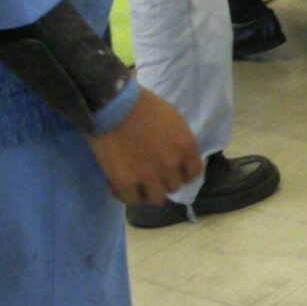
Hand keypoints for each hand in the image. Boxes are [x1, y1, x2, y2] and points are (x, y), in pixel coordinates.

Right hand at [86, 87, 201, 207]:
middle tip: (151, 173)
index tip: (174, 170)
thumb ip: (178, 141)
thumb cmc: (143, 105)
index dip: (183, 173)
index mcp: (186, 147)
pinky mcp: (125, 182)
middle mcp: (171, 165)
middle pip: (174, 186)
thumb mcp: (173, 120)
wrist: (113, 105)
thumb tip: (178, 156)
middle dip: (164, 180)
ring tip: (137, 183)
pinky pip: (131, 200)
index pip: (193, 174)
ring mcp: (149, 176)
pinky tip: (119, 184)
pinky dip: (126, 194)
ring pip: (156, 199)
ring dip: (148, 192)